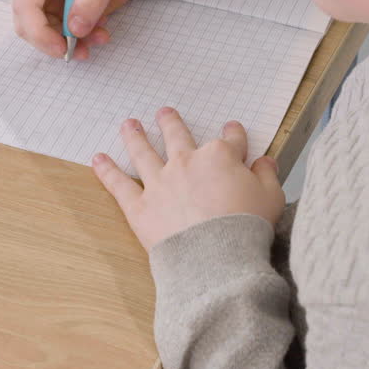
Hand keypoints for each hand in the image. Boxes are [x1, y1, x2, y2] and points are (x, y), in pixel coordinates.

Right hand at [10, 0, 138, 59]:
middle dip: (56, 41)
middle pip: (27, 24)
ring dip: (70, 43)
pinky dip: (76, 40)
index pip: (25, 5)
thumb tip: (75, 29)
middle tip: (84, 49)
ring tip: (99, 36)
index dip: (39, 32)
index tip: (63, 48)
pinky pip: (55, 35)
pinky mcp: (49, 12)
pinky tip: (96, 31)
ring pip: (41, 35)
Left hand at [92, 107, 284, 251]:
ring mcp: (160, 182)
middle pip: (178, 136)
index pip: (230, 140)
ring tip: (129, 125)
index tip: (233, 130)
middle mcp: (186, 163)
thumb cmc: (246, 227)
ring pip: (144, 152)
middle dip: (171, 123)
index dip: (234, 135)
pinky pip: (119, 185)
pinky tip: (97, 159)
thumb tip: (265, 162)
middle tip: (164, 112)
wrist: (216, 256)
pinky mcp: (141, 206)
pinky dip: (107, 171)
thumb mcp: (271, 197)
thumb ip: (267, 176)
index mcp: (219, 157)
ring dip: (135, 136)